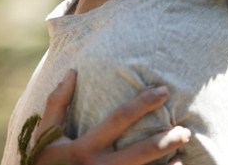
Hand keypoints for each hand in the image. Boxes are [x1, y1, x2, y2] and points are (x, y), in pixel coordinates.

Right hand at [33, 70, 189, 164]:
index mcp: (83, 147)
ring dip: (167, 164)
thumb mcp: (45, 134)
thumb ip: (57, 104)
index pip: (118, 120)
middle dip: (165, 141)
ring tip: (184, 152)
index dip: (142, 104)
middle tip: (185, 131)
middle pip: (139, 152)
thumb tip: (72, 72)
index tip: (162, 91)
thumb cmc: (43, 163)